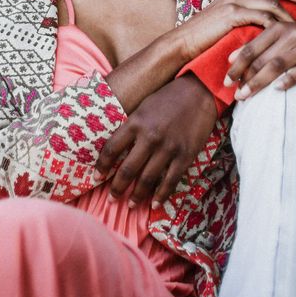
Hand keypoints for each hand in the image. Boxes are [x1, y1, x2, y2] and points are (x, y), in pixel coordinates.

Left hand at [94, 74, 217, 207]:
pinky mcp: (185, 155)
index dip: (102, 166)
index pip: (112, 149)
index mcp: (136, 122)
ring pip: (147, 179)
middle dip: (117, 188)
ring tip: (130, 205)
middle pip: (127, 170)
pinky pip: (170, 181)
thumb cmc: (168, 98)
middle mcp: (150, 137)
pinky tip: (155, 204)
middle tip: (112, 199)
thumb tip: (118, 148)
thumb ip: (131, 127)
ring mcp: (168, 148)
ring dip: (137, 196)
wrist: (199, 92)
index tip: (97, 177)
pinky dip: (161, 196)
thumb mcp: (143, 107)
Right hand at [177, 0, 295, 61]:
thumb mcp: (228, 19)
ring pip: (271, 2)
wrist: (183, 42)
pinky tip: (285, 33)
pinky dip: (275, 24)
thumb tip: (264, 18)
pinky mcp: (232, 14)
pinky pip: (261, 17)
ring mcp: (234, 1)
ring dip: (291, 13)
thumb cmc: (206, 34)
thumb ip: (245, 14)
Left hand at [225, 23, 295, 99]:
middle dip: (246, 78)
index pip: (251, 48)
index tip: (226, 81)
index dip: (237, 66)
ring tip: (247, 96)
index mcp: (277, 27)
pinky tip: (277, 89)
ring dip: (260, 82)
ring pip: (278, 65)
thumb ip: (258, 45)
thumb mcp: (281, 38)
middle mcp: (291, 34)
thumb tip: (231, 58)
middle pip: (262, 58)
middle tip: (235, 95)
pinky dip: (289, 80)